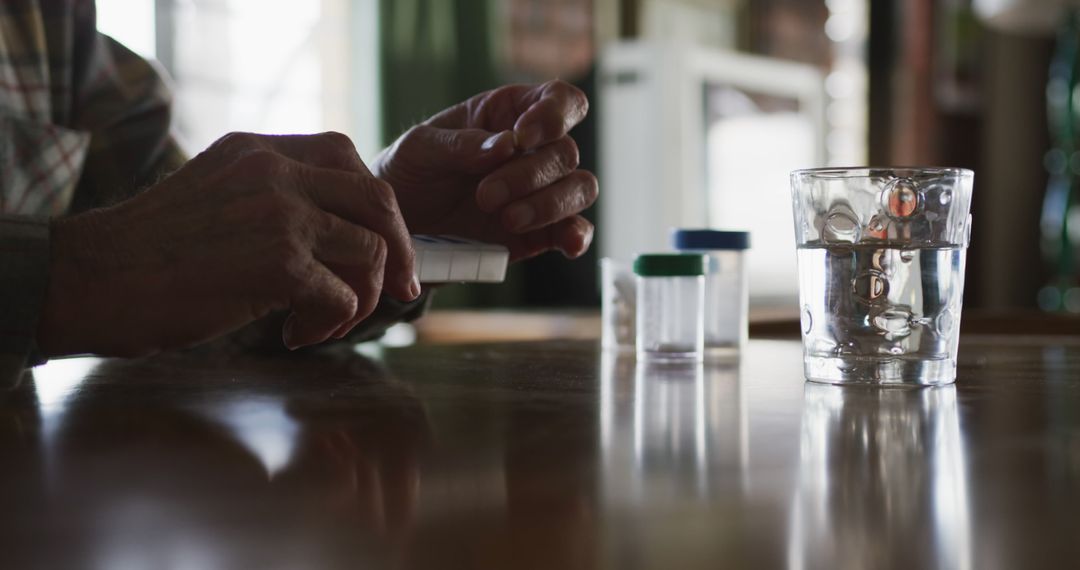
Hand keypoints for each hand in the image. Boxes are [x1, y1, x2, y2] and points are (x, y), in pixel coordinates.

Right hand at [37, 132, 418, 356]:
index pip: (349, 158)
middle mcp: (276, 172)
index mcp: (261, 150)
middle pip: (379, 201)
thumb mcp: (219, 193)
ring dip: (363, 299)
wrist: (97, 279)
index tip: (387, 243)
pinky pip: (345, 296)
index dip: (378, 205)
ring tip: (324, 323)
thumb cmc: (155, 250)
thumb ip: (274, 195)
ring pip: (370, 253)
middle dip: (401, 251)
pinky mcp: (277, 264)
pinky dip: (333, 324)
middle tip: (402, 290)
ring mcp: (280, 215)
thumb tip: (340, 230)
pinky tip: (297, 335)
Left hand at [374, 80, 597, 260]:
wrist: (401, 225)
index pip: (560, 99)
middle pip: (566, 152)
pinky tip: (566, 246)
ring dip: (549, 204)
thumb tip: (506, 144)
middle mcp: (535, 150)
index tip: (524, 135)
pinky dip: (577, 237)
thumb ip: (460, 144)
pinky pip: (575, 231)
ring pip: (580, 189)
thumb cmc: (411, 171)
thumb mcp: (420, 148)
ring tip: (507, 220)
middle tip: (485, 196)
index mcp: (511, 114)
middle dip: (528, 174)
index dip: (554, 113)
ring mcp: (542, 192)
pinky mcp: (542, 232)